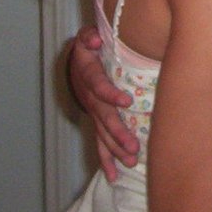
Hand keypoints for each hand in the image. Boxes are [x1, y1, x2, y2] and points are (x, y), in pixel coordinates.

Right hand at [67, 26, 139, 178]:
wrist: (79, 61)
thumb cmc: (90, 46)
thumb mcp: (87, 36)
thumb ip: (89, 36)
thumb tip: (94, 40)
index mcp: (89, 74)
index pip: (98, 85)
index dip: (110, 93)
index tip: (127, 100)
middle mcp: (90, 97)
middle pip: (103, 117)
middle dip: (117, 132)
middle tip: (132, 146)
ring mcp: (93, 112)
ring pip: (103, 133)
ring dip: (115, 148)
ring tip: (131, 160)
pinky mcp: (97, 121)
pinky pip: (100, 143)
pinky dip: (106, 160)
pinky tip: (114, 175)